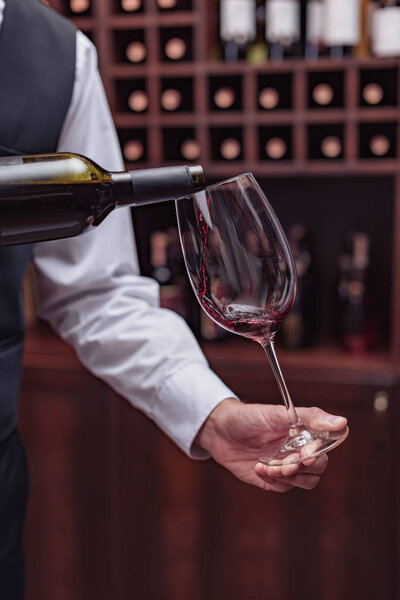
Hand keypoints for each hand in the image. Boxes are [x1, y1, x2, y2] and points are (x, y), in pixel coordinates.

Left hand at [195, 398, 347, 492]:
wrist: (219, 431)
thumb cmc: (249, 417)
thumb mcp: (277, 413)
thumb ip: (310, 417)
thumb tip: (341, 422)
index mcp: (304, 432)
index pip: (326, 446)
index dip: (318, 451)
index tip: (305, 451)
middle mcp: (299, 450)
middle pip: (319, 466)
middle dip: (303, 467)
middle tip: (285, 464)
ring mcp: (287, 466)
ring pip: (307, 481)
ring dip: (290, 477)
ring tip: (268, 466)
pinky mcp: (273, 480)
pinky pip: (284, 488)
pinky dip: (273, 479)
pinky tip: (257, 467)